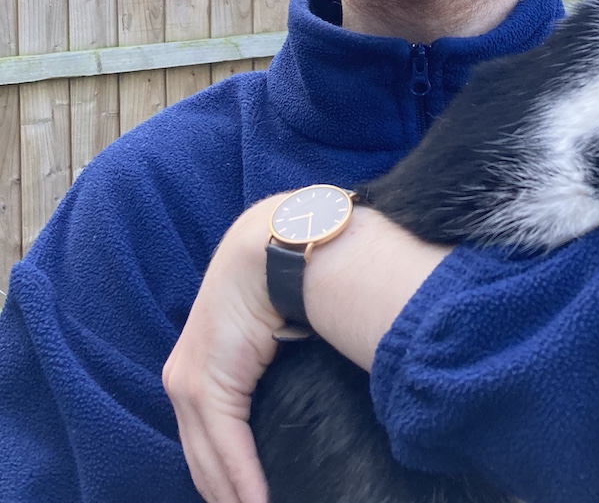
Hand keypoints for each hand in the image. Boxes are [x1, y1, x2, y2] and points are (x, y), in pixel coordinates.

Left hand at [162, 194, 288, 502]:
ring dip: (236, 496)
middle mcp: (182, 384)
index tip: (243, 501)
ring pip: (210, 462)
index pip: (203, 442)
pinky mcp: (208, 387)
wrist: (267, 251)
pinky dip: (245, 481)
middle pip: (201, 462)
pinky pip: (227, 447)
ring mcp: (190, 386)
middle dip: (226, 495)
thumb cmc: (272, 285)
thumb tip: (286, 384)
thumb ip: (260, 369)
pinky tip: (259, 502)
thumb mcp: (259, 335)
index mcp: (193, 373)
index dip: (222, 479)